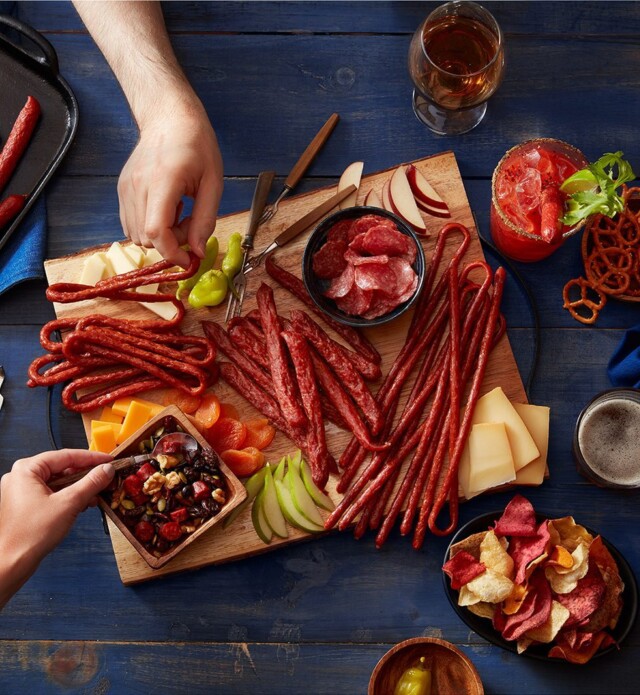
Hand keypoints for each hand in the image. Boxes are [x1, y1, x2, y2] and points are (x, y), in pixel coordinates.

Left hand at [0, 450, 113, 607]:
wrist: (11, 563)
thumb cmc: (31, 534)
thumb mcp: (69, 503)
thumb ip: (91, 483)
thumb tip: (107, 469)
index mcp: (26, 469)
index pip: (66, 456)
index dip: (91, 458)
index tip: (109, 460)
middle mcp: (21, 477)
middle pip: (62, 468)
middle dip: (85, 475)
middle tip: (106, 477)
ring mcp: (22, 491)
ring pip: (58, 482)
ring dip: (79, 488)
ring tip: (97, 494)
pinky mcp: (25, 504)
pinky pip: (52, 493)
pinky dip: (68, 497)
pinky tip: (83, 504)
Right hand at [118, 101, 223, 267]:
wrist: (169, 117)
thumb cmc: (196, 145)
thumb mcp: (213, 183)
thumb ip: (205, 219)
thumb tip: (197, 251)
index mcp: (162, 181)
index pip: (155, 231)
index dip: (171, 253)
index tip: (189, 261)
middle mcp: (137, 186)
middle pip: (145, 238)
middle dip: (170, 243)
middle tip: (190, 224)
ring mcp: (125, 188)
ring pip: (136, 235)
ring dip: (160, 236)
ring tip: (178, 214)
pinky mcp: (122, 189)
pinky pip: (130, 224)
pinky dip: (148, 227)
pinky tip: (166, 209)